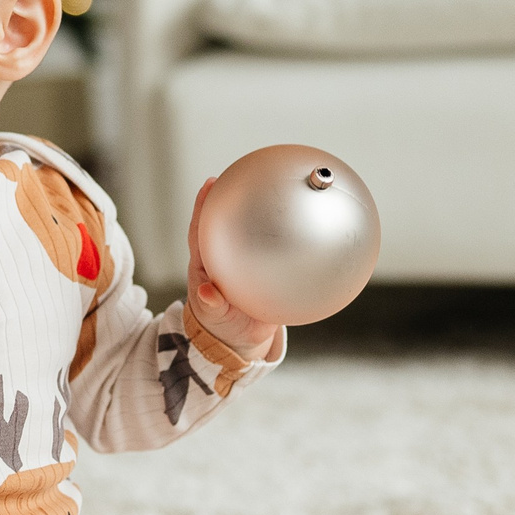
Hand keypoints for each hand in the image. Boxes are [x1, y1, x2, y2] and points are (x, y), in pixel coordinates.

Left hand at [186, 179, 283, 362]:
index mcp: (207, 261)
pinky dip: (292, 240)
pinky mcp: (268, 271)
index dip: (205, 203)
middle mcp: (227, 254)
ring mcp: (247, 260)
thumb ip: (212, 304)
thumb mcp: (214, 317)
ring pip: (255, 230)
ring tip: (279, 186)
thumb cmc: (221, 325)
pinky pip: (280, 253)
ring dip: (264, 210)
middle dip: (235, 195)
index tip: (211, 182)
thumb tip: (207, 293)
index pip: (203, 226)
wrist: (240, 342)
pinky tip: (311, 229)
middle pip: (229, 219)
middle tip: (245, 172)